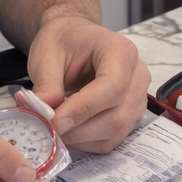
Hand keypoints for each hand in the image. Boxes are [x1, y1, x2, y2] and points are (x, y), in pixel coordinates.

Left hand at [26, 16, 150, 152]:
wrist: (73, 38)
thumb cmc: (64, 41)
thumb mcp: (47, 54)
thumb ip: (47, 84)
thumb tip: (44, 115)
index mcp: (120, 51)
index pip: (112, 86)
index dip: (83, 109)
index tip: (55, 122)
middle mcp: (137, 75)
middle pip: (117, 115)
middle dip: (80, 129)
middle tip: (48, 131)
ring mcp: (137, 97)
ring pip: (116, 131)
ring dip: (82, 139)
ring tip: (55, 131)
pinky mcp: (130, 116)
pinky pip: (113, 139)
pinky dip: (88, 142)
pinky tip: (69, 132)